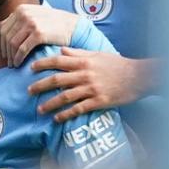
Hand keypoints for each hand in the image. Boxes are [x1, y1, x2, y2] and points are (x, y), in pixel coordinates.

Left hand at [0, 5, 78, 66]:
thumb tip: (1, 26)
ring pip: (13, 44)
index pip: (4, 28)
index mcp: (21, 9)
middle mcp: (23, 14)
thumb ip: (20, 19)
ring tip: (13, 65)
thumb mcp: (35, 15)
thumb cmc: (54, 23)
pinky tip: (19, 64)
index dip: (2, 42)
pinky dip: (18, 58)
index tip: (5, 53)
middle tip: (7, 62)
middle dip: (6, 51)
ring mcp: (31, 23)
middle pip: (7, 37)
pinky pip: (22, 49)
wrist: (74, 26)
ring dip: (11, 56)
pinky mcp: (38, 33)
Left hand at [28, 49, 153, 121]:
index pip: (58, 61)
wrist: (140, 77)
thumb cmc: (118, 64)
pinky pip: (78, 109)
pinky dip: (66, 114)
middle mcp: (85, 74)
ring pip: (65, 96)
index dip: (43, 64)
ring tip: (39, 109)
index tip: (30, 68)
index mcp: (85, 61)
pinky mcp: (99, 101)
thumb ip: (78, 52)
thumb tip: (61, 50)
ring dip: (50, 103)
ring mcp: (92, 89)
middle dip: (40, 85)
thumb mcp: (98, 54)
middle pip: (57, 80)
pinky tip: (57, 119)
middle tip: (28, 91)